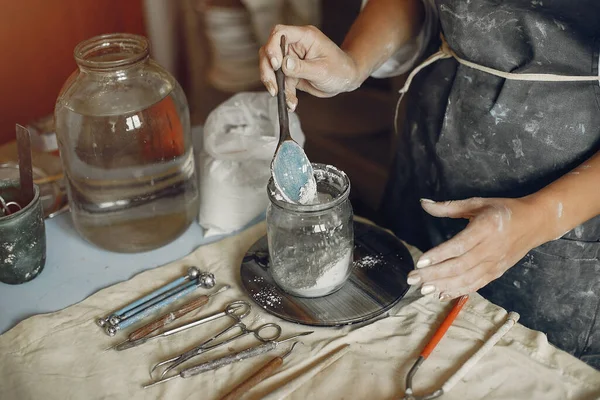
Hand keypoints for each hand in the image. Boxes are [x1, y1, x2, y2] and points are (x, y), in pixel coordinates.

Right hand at [259, 25, 361, 110]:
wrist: (345, 79)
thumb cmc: (340, 69)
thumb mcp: (322, 70)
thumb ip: (302, 68)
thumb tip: (284, 65)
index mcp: (304, 37)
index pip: (280, 34)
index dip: (272, 48)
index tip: (275, 65)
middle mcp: (295, 46)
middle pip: (270, 53)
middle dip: (268, 71)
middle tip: (273, 88)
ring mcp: (291, 59)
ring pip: (272, 70)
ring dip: (276, 86)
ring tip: (285, 100)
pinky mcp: (291, 73)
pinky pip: (281, 82)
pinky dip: (284, 94)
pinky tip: (291, 103)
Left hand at [407, 197, 548, 300]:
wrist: (535, 223)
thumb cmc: (503, 210)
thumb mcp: (477, 203)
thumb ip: (448, 207)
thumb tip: (423, 203)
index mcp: (486, 228)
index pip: (459, 246)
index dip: (439, 256)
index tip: (420, 262)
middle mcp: (490, 249)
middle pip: (459, 266)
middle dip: (434, 275)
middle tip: (412, 279)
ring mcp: (495, 263)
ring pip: (467, 279)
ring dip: (443, 286)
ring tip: (423, 289)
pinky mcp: (497, 273)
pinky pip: (476, 285)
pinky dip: (458, 291)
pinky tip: (441, 294)